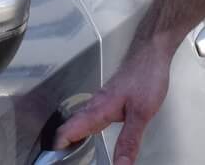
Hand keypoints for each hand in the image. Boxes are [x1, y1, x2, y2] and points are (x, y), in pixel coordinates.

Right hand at [54, 36, 171, 164]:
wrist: (152, 52)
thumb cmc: (146, 76)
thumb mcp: (141, 114)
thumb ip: (129, 141)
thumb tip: (121, 164)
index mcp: (100, 108)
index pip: (71, 128)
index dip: (60, 143)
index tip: (53, 156)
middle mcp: (97, 102)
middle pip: (72, 123)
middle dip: (63, 139)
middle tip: (58, 153)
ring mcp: (103, 97)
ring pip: (80, 116)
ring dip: (72, 131)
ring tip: (68, 145)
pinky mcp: (110, 94)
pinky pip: (90, 110)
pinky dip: (83, 123)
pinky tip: (91, 126)